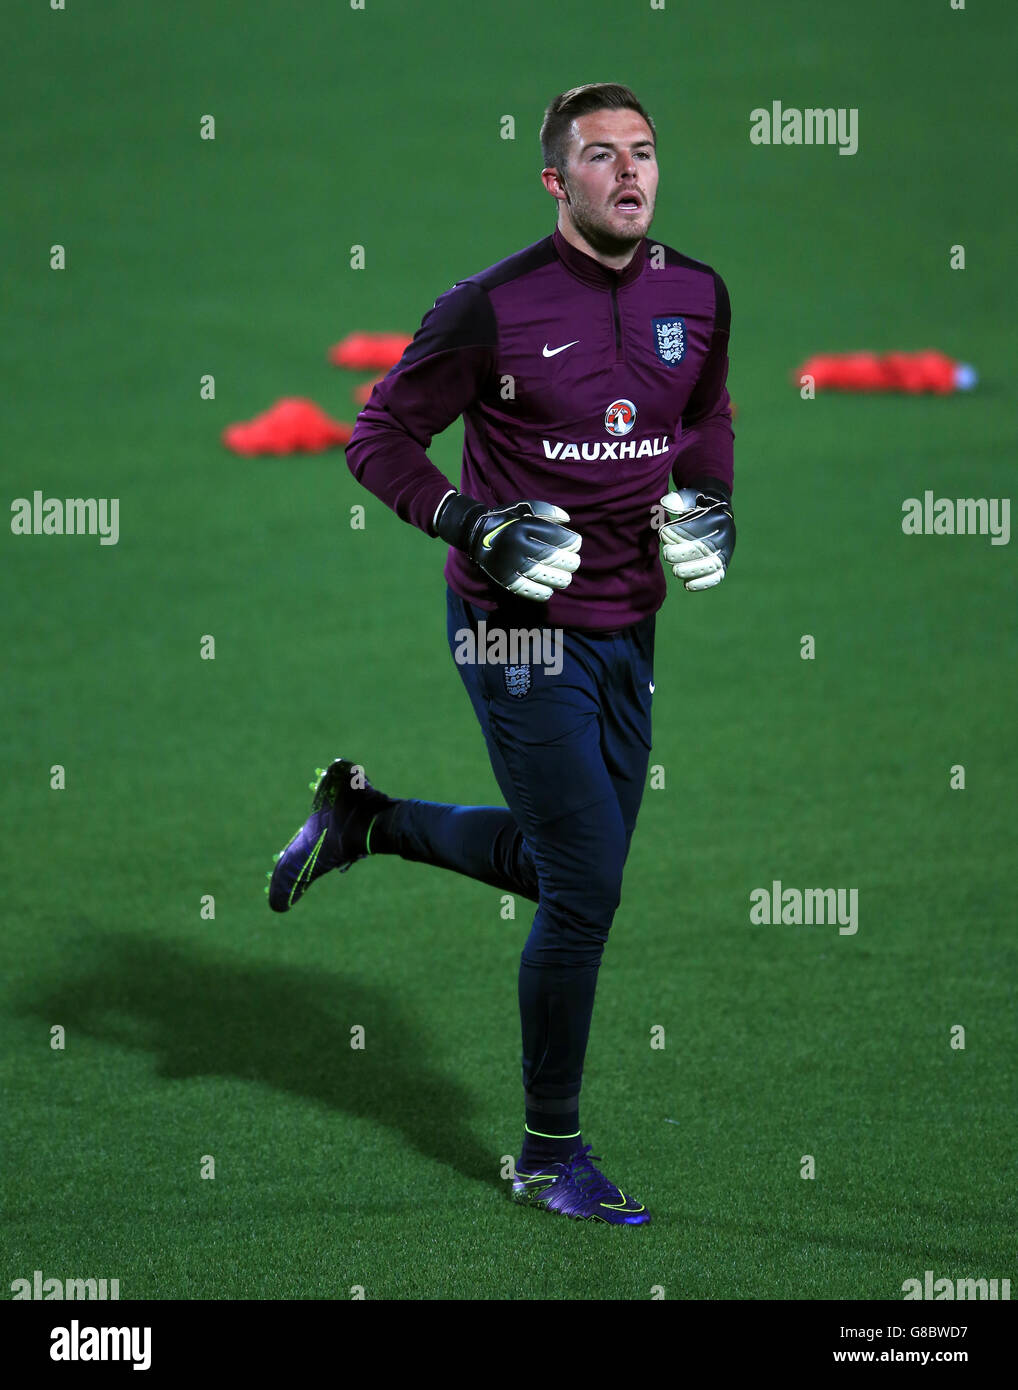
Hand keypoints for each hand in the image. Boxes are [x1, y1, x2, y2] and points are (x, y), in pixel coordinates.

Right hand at [436, 495, 581, 600]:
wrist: (476, 533)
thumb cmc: (508, 520)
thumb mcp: (525, 508)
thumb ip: (548, 511)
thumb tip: (568, 521)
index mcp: (525, 526)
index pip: (559, 538)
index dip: (573, 543)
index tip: (575, 544)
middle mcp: (518, 545)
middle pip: (554, 558)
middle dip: (569, 563)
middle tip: (573, 563)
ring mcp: (511, 563)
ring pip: (544, 576)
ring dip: (560, 579)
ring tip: (564, 578)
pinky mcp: (505, 578)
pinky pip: (529, 590)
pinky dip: (543, 592)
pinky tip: (549, 589)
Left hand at [659, 486, 734, 590]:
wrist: (719, 513)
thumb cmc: (699, 505)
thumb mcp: (692, 497)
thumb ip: (680, 499)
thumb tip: (666, 502)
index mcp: (718, 517)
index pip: (699, 526)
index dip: (679, 531)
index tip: (663, 533)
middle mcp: (725, 535)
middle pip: (705, 548)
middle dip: (682, 552)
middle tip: (666, 553)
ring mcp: (726, 552)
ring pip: (711, 565)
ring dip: (692, 570)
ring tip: (676, 570)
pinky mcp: (723, 566)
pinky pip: (716, 577)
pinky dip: (703, 583)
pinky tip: (688, 585)